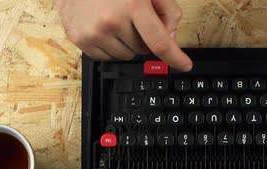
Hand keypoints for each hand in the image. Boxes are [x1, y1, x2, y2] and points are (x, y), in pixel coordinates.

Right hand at [55, 0, 192, 70]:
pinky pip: (107, 58)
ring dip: (126, 43)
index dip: (175, 57)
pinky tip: (103, 27)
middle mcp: (112, 22)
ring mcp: (95, 33)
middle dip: (143, 38)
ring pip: (126, 56)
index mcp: (132, 6)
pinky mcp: (81, 40)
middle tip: (131, 18)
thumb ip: (166, 10)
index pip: (160, 42)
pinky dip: (110, 46)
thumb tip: (171, 36)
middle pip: (143, 50)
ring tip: (115, 21)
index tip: (185, 65)